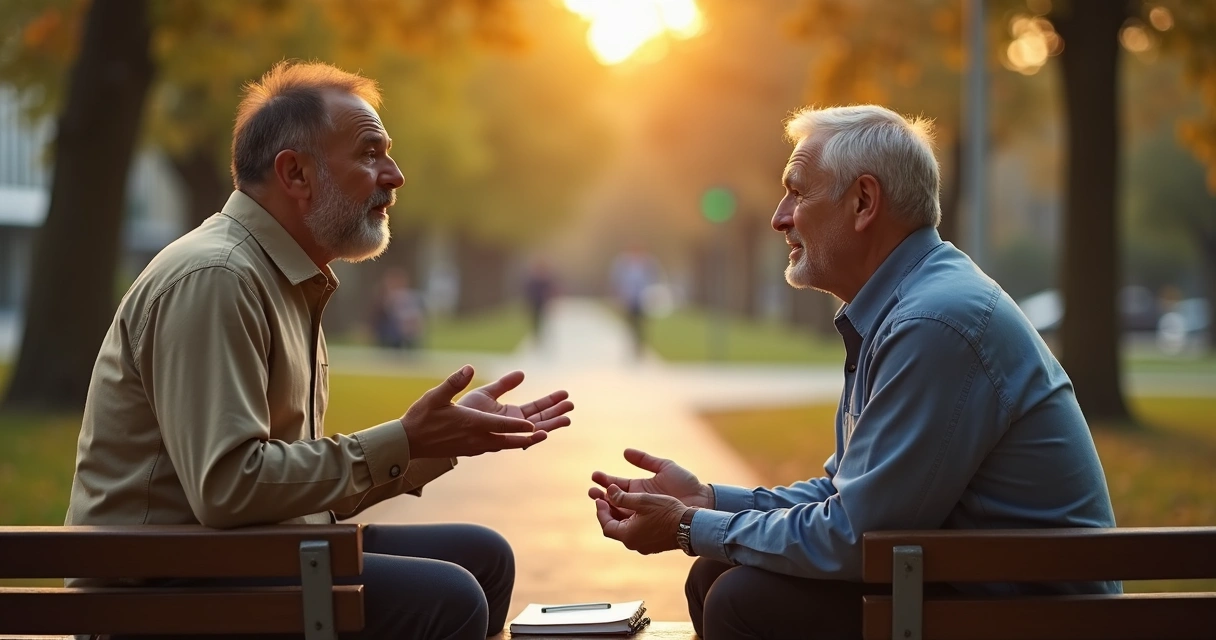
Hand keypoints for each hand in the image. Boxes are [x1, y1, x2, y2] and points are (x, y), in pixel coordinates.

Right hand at [401, 366, 563, 458]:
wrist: (409, 443)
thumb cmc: (422, 417)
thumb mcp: (437, 396)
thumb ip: (455, 382)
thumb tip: (468, 367)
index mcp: (473, 424)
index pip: (502, 426)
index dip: (521, 426)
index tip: (539, 426)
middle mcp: (479, 438)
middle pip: (515, 438)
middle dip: (540, 430)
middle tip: (561, 424)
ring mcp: (478, 446)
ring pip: (511, 444)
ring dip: (531, 437)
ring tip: (551, 431)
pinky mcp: (475, 449)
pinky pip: (501, 446)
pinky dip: (517, 442)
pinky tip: (526, 438)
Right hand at [589, 449, 712, 516]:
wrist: (702, 502)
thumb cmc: (686, 484)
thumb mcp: (665, 467)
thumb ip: (645, 460)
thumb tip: (625, 451)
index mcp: (640, 488)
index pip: (617, 485)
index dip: (605, 481)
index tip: (596, 476)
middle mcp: (638, 503)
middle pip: (613, 500)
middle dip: (600, 496)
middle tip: (591, 491)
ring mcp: (642, 516)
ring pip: (618, 514)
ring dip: (605, 508)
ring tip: (596, 500)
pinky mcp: (647, 527)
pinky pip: (629, 527)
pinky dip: (618, 521)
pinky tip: (612, 515)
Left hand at [595, 484, 687, 554]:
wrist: (691, 527)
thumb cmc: (667, 512)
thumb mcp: (642, 500)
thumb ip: (622, 497)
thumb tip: (608, 491)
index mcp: (628, 535)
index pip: (606, 524)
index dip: (601, 510)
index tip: (599, 498)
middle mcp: (634, 543)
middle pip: (615, 527)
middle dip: (609, 512)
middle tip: (605, 498)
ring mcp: (644, 545)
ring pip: (626, 530)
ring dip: (621, 515)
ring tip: (619, 502)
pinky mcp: (654, 543)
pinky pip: (637, 532)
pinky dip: (632, 520)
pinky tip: (636, 511)